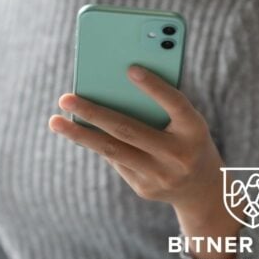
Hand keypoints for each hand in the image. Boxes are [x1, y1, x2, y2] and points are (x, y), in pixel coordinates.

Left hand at [49, 65, 242, 258]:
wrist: (203, 190)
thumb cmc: (188, 139)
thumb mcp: (187, 122)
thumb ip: (161, 104)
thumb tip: (113, 84)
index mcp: (195, 130)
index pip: (175, 104)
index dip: (155, 87)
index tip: (130, 68)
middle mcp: (179, 155)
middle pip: (129, 130)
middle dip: (93, 112)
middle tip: (65, 97)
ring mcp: (161, 175)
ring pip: (112, 150)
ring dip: (79, 134)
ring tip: (55, 121)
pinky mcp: (144, 188)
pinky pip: (114, 161)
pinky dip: (94, 143)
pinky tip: (76, 132)